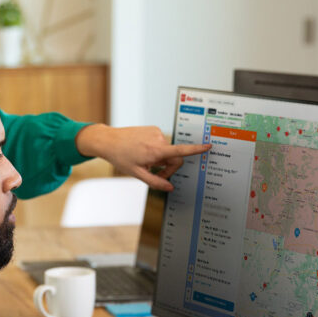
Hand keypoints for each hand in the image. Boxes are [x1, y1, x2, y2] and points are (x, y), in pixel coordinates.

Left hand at [75, 124, 210, 190]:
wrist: (109, 140)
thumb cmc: (121, 157)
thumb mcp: (137, 174)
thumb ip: (155, 182)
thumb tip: (170, 188)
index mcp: (155, 151)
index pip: (180, 151)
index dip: (196, 150)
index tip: (208, 146)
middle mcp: (158, 139)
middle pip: (174, 157)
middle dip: (167, 167)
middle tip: (153, 172)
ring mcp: (156, 132)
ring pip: (167, 150)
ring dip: (160, 158)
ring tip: (145, 160)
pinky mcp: (153, 129)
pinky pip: (161, 142)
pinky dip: (156, 149)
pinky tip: (143, 151)